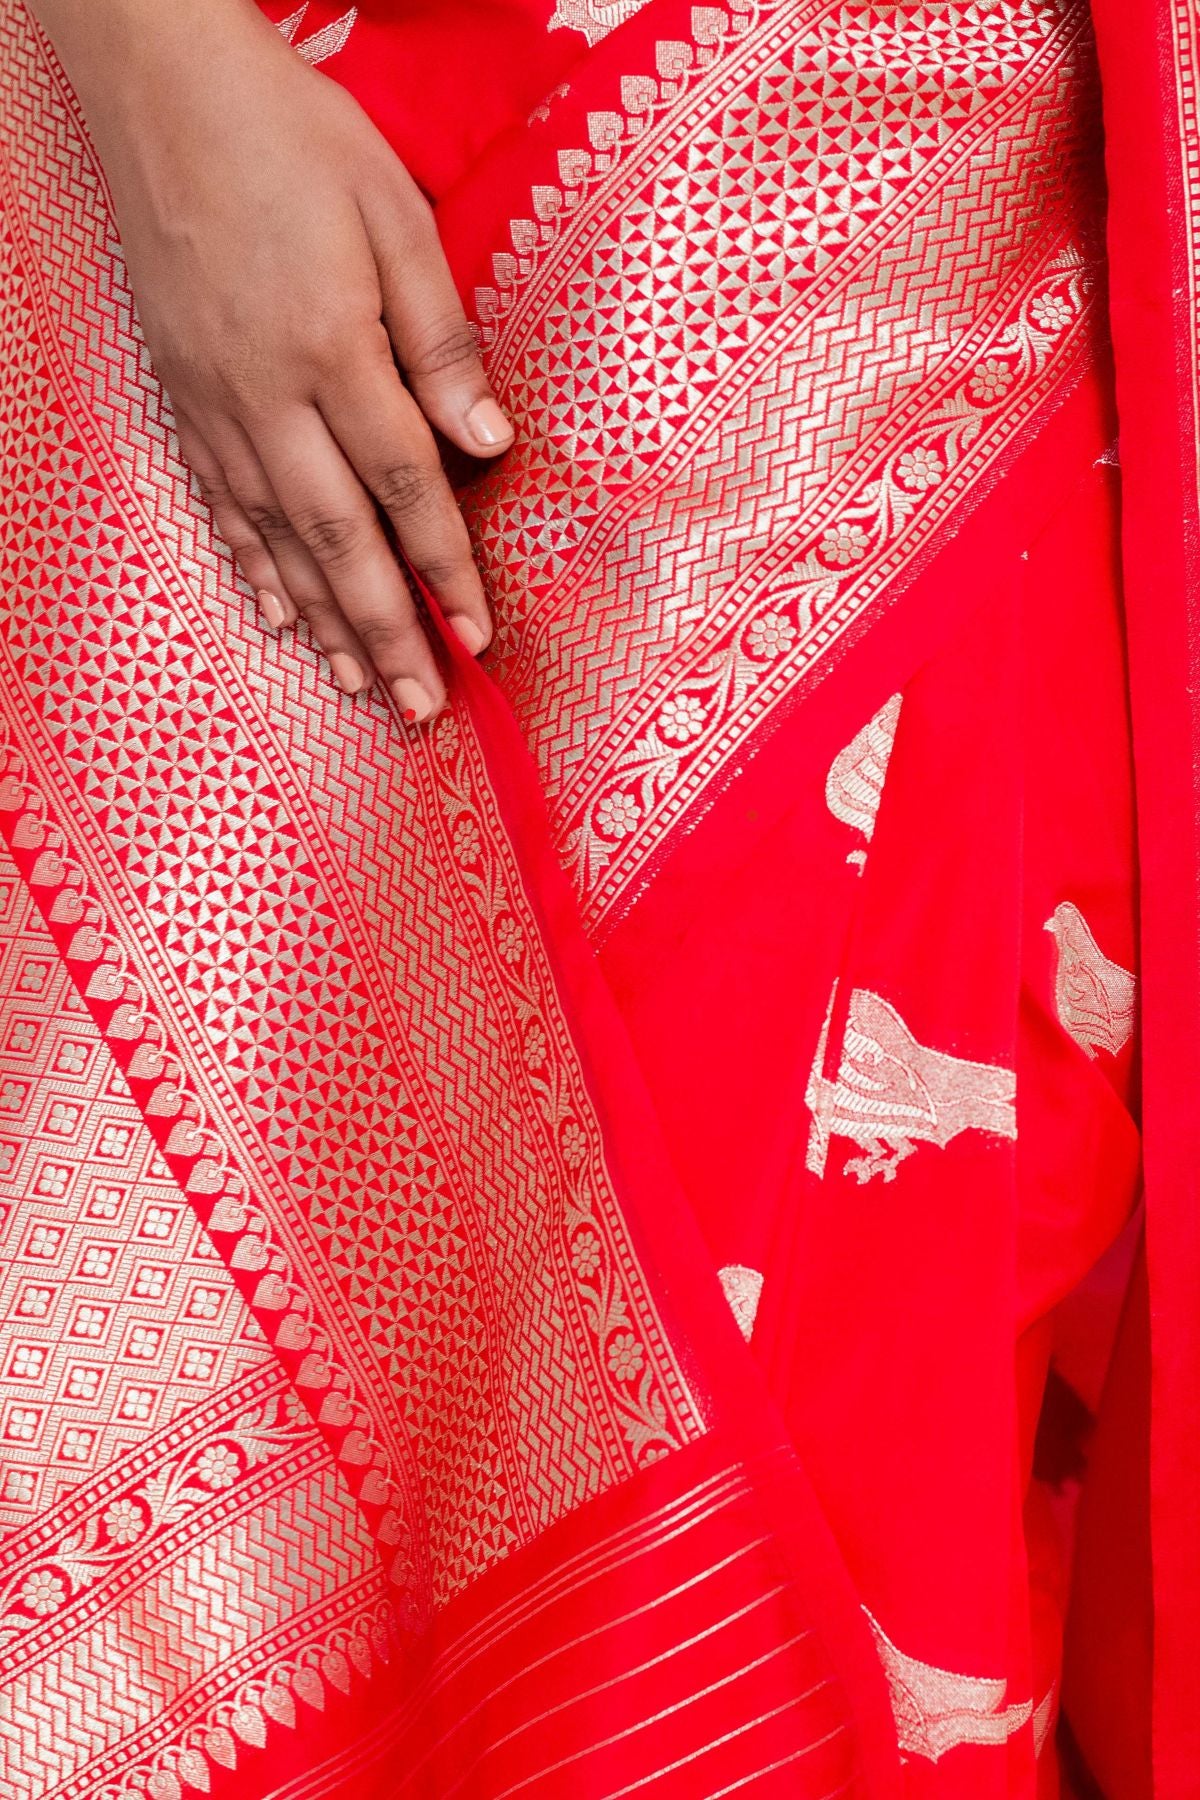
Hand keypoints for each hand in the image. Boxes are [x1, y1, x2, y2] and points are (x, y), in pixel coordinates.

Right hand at [33, 0, 510, 719]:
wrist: (166, 90)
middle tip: (420, 706)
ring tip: (360, 686)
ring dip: (323, 620)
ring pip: (276, 536)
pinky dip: (254, 567)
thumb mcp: (395, 214)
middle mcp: (267, 394)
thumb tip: (488, 441)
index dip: (446, 568)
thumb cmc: (295, 136)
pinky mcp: (183, 396)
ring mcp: (216, 401)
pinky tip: (281, 614)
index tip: (477, 636)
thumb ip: (441, 337)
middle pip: (340, 538)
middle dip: (387, 630)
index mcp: (331, 348)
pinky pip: (221, 502)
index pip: (406, 486)